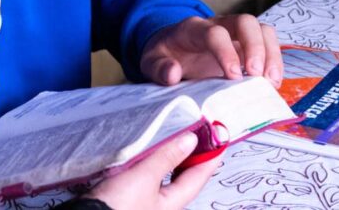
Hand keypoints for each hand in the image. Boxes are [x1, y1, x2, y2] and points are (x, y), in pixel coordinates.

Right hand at [84, 132, 221, 208]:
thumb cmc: (119, 204)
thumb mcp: (145, 177)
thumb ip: (167, 157)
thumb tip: (191, 140)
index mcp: (174, 204)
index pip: (199, 177)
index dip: (210, 157)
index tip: (219, 138)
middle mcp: (165, 206)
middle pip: (186, 178)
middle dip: (193, 157)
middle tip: (198, 134)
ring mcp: (149, 202)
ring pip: (169, 178)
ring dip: (174, 159)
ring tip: (176, 139)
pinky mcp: (132, 197)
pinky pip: (153, 178)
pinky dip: (157, 164)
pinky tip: (150, 154)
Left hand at [140, 15, 282, 86]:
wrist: (173, 48)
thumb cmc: (166, 55)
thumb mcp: (151, 62)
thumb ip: (159, 68)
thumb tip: (173, 74)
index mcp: (194, 29)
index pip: (214, 33)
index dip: (226, 52)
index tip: (233, 76)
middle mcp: (219, 25)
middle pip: (245, 22)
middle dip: (255, 47)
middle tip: (257, 76)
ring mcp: (236, 34)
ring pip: (262, 30)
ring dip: (271, 55)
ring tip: (271, 82)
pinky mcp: (247, 46)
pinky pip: (268, 44)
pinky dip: (275, 62)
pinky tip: (272, 83)